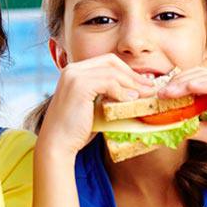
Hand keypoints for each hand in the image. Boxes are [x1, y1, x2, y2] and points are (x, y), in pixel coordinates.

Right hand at [35, 54, 154, 162]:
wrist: (57, 145)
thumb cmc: (76, 130)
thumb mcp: (94, 106)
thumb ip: (108, 95)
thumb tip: (134, 92)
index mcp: (75, 71)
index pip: (106, 62)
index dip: (127, 71)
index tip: (143, 82)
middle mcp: (73, 69)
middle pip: (111, 62)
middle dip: (133, 74)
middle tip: (149, 86)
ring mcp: (74, 76)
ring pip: (112, 72)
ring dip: (132, 83)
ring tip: (146, 94)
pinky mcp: (79, 86)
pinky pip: (109, 83)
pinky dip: (123, 91)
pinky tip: (132, 100)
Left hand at [159, 68, 206, 175]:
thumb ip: (192, 123)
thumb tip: (168, 124)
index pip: (198, 79)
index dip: (177, 84)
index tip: (158, 95)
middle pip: (200, 75)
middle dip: (178, 83)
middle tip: (159, 93)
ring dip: (186, 84)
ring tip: (168, 92)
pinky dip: (205, 86)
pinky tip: (189, 89)